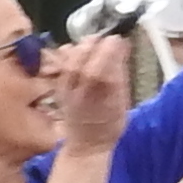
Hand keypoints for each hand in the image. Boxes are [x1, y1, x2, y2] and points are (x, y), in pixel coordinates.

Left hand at [50, 30, 133, 158]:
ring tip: (94, 42)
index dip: (112, 48)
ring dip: (83, 46)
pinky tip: (77, 50)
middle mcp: (83, 90)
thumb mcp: (123, 100)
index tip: (120, 40)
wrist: (86, 143)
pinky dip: (69, 53)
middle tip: (107, 38)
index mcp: (103, 94)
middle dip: (96, 43)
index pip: (105, 63)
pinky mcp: (59, 87)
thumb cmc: (110, 124)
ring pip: (71, 59)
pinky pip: (62, 65)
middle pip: (85, 58)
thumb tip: (122, 48)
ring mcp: (68, 88)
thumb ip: (120, 73)